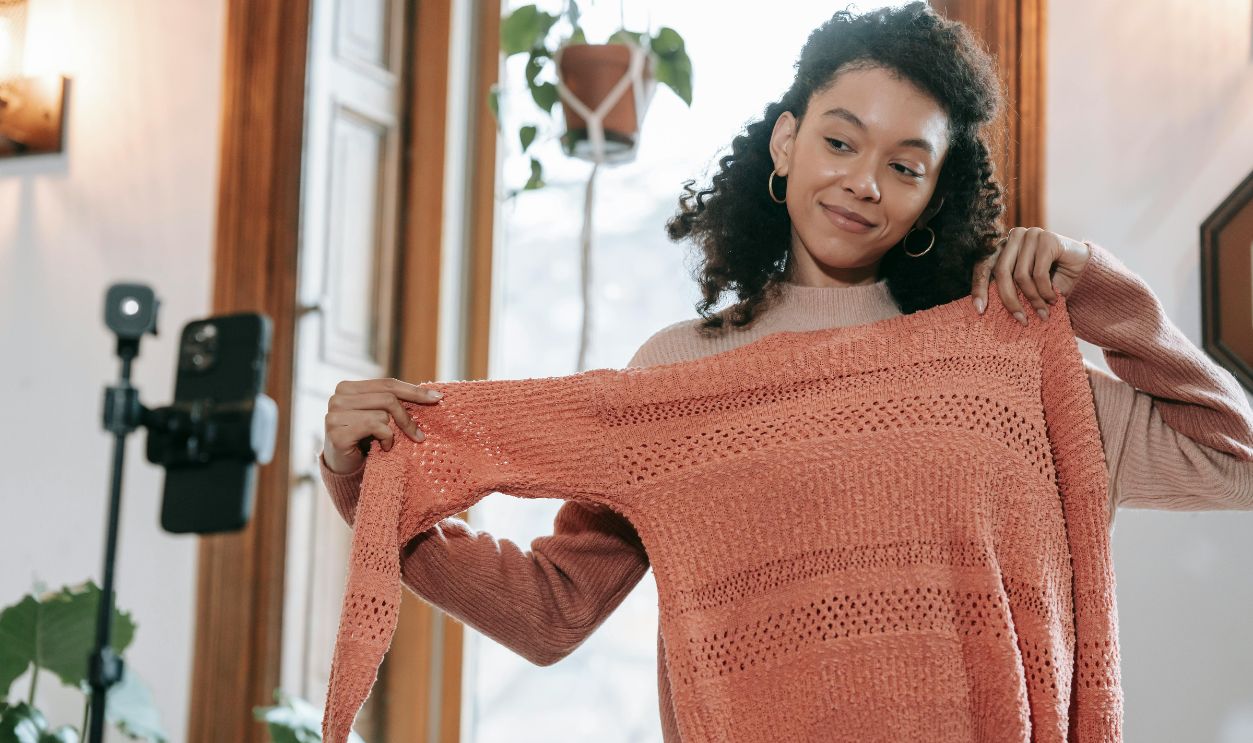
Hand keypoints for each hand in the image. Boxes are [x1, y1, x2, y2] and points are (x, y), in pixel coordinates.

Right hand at [322, 378, 442, 474]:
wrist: (344, 468)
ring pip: (383, 414)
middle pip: (388, 398)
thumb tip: (434, 394)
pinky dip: (386, 439)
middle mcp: (337, 398)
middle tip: (419, 435)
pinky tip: (382, 448)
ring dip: (393, 432)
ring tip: (388, 443)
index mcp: (347, 388)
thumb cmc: (365, 440)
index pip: (387, 384)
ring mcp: (334, 415)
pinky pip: (376, 427)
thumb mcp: (379, 416)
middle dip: (407, 417)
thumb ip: (394, 402)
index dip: (414, 391)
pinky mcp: (337, 433)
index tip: (437, 398)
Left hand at [971, 226, 1091, 323]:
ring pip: (1021, 275)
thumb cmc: (1050, 282)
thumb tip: (981, 309)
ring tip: (1043, 312)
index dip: (979, 287)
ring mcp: (1031, 234)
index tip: (979, 310)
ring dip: (1034, 299)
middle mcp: (1014, 237)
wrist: (1084, 272)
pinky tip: (1053, 299)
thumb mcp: (1024, 287)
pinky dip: (1045, 291)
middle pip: (1002, 272)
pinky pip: (1039, 273)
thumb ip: (1006, 289)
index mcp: (1003, 246)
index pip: (984, 265)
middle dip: (1010, 300)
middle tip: (1021, 320)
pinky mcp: (1047, 238)